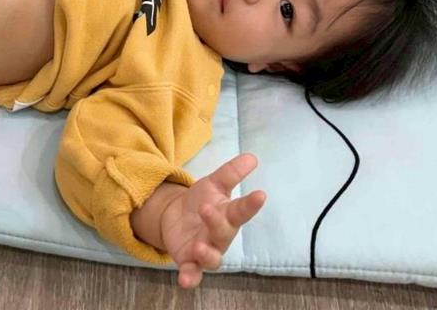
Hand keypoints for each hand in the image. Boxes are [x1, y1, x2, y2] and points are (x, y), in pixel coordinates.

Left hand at [160, 153, 266, 288]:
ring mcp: (206, 251)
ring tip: (199, 247)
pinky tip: (185, 281)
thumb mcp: (213, 184)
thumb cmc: (202, 202)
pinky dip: (189, 278)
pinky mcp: (189, 262)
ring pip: (212, 258)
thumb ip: (231, 173)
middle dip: (216, 222)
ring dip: (207, 254)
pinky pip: (192, 274)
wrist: (176, 218)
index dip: (251, 204)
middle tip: (206, 209)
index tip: (260, 194)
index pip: (242, 209)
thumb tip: (252, 157)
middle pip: (223, 233)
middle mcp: (220, 236)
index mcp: (228, 215)